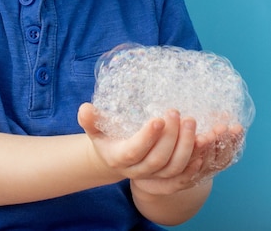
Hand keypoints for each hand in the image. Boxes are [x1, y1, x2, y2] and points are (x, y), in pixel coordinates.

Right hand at [78, 103, 199, 189]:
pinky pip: (184, 177)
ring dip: (186, 147)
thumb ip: (90, 119)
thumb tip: (85, 108)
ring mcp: (153, 177)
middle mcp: (137, 171)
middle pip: (158, 160)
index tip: (158, 119)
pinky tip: (202, 145)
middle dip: (170, 137)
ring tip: (192, 122)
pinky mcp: (167, 179)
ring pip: (174, 168)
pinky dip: (195, 163)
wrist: (115, 157)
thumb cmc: (106, 136)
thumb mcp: (95, 128)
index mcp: (119, 157)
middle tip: (176, 112)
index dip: (147, 138)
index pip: (134, 151)